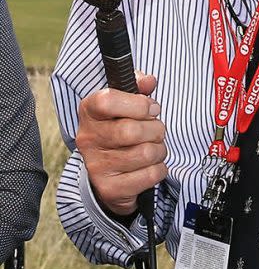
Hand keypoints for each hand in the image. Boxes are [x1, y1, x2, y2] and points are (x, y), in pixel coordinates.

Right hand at [75, 73, 166, 216]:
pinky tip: (150, 165)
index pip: (108, 101)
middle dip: (155, 129)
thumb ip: (138, 88)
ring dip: (159, 150)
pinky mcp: (110, 188)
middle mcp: (88, 138)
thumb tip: (149, 80)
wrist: (108, 174)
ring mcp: (97, 165)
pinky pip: (150, 174)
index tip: (151, 107)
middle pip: (131, 130)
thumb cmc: (120, 131)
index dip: (138, 103)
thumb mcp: (126, 105)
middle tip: (156, 131)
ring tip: (154, 148)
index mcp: (89, 112)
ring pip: (145, 153)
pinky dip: (159, 168)